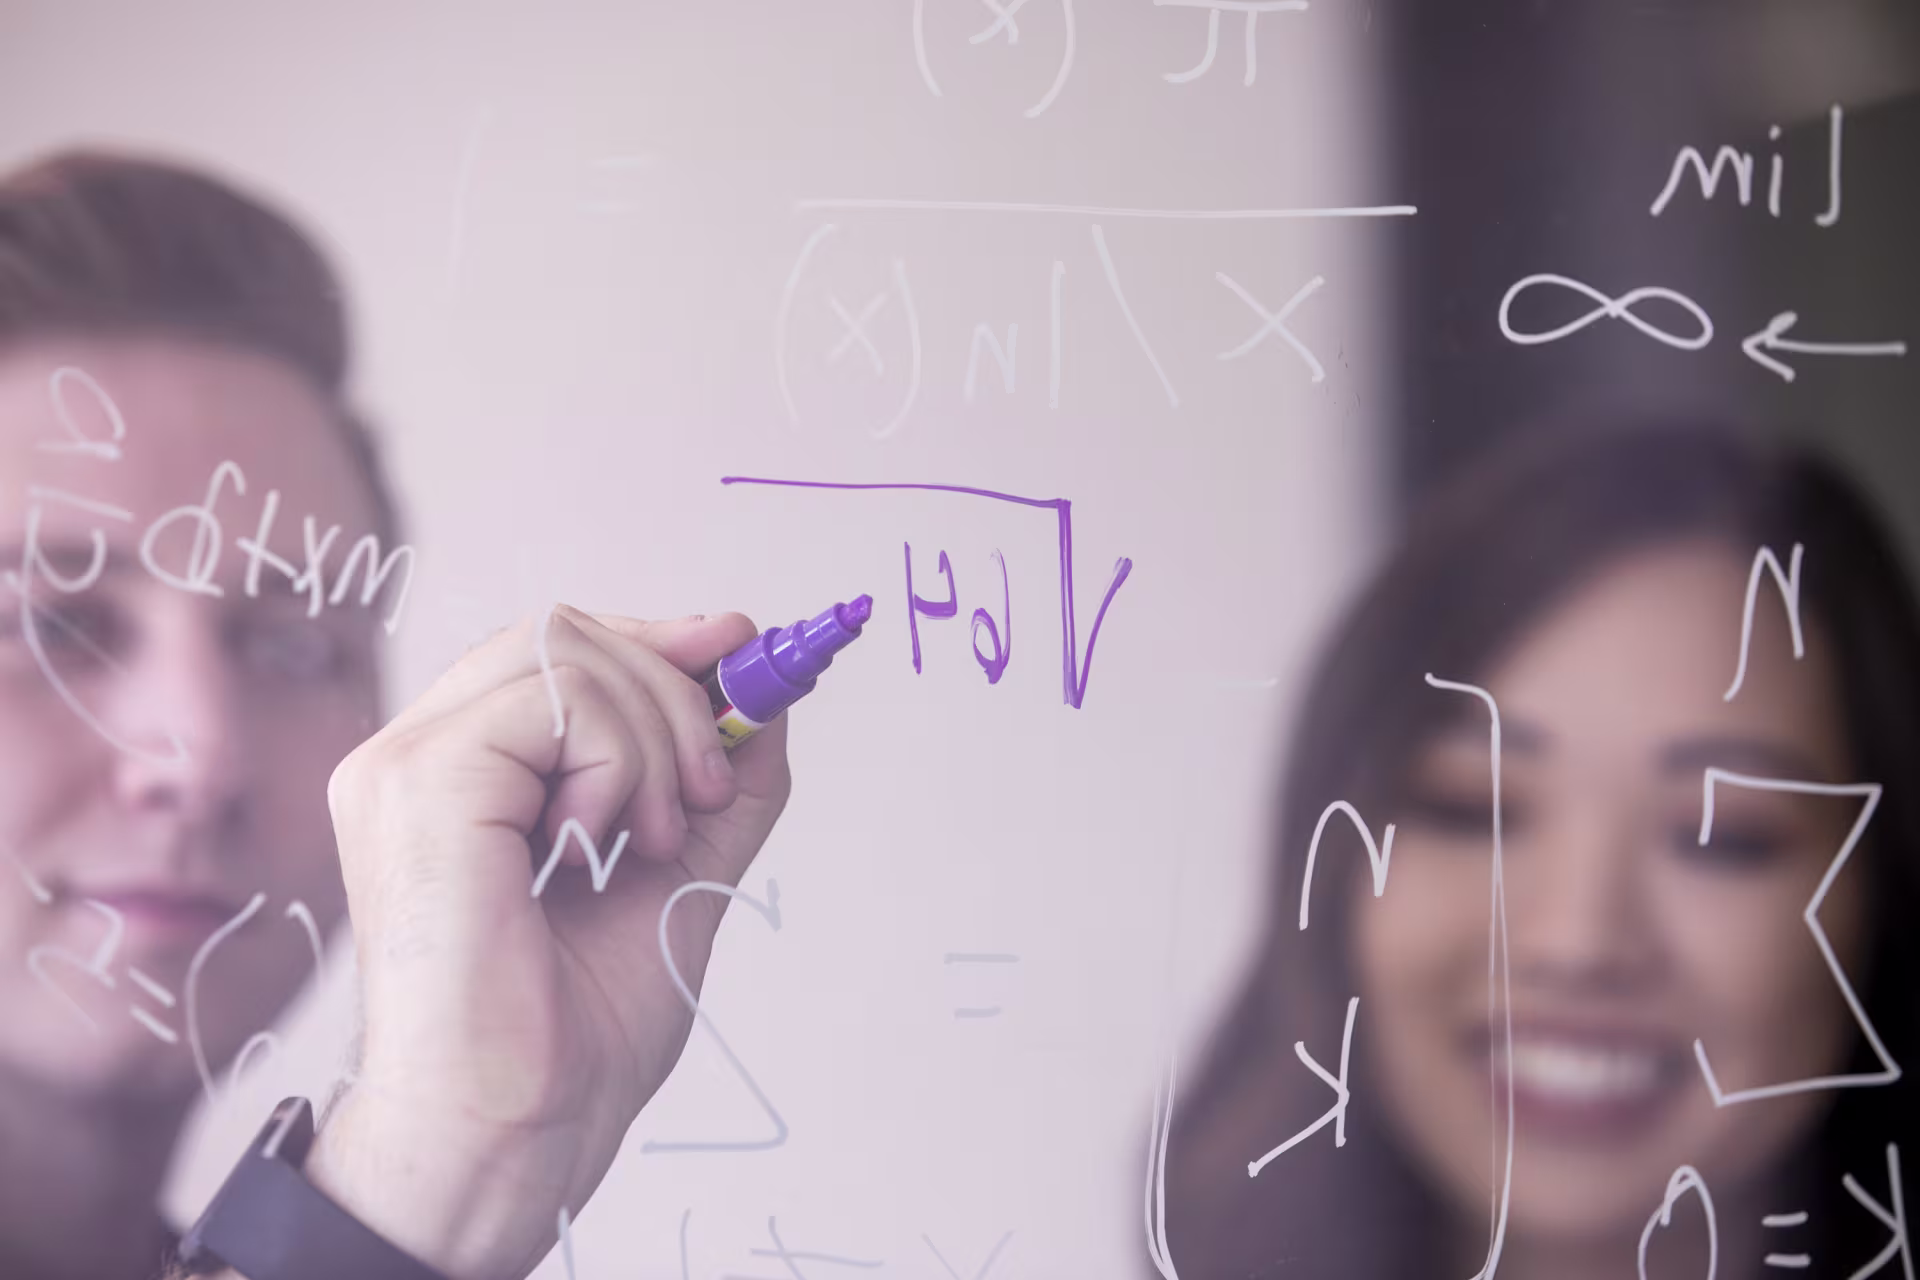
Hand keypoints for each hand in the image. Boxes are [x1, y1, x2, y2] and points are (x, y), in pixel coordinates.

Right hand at [304, 608, 790, 1279]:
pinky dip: (620, 763)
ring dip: (656, 740)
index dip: (654, 642)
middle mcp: (415, 756)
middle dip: (673, 693)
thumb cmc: (576, 1031)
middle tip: (706, 797)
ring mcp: (405, 765)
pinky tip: (602, 849)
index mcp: (459, 775)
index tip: (740, 650)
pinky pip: (558, 698)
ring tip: (657, 842)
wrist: (520, 1129)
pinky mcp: (420, 783)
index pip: (554, 651)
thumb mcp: (682, 871)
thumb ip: (719, 779)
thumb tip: (769, 684)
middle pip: (565, 631)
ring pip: (568, 650)